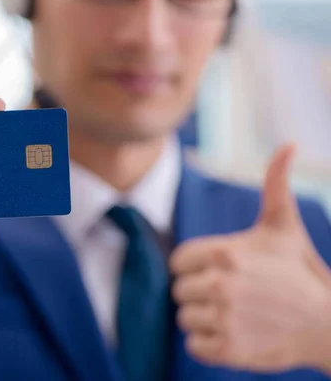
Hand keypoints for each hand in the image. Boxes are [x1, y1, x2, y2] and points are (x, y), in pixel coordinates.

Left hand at [171, 145, 330, 373]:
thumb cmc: (298, 270)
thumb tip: (289, 144)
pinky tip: (233, 334)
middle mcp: (221, 284)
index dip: (195, 267)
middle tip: (232, 294)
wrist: (328, 324)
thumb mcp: (284, 225)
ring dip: (204, 318)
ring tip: (235, 314)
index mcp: (224, 252)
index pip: (178, 262)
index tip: (220, 271)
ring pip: (185, 318)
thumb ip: (275, 183)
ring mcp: (225, 318)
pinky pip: (194, 345)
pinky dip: (208, 343)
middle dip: (200, 292)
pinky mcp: (230, 349)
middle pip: (179, 290)